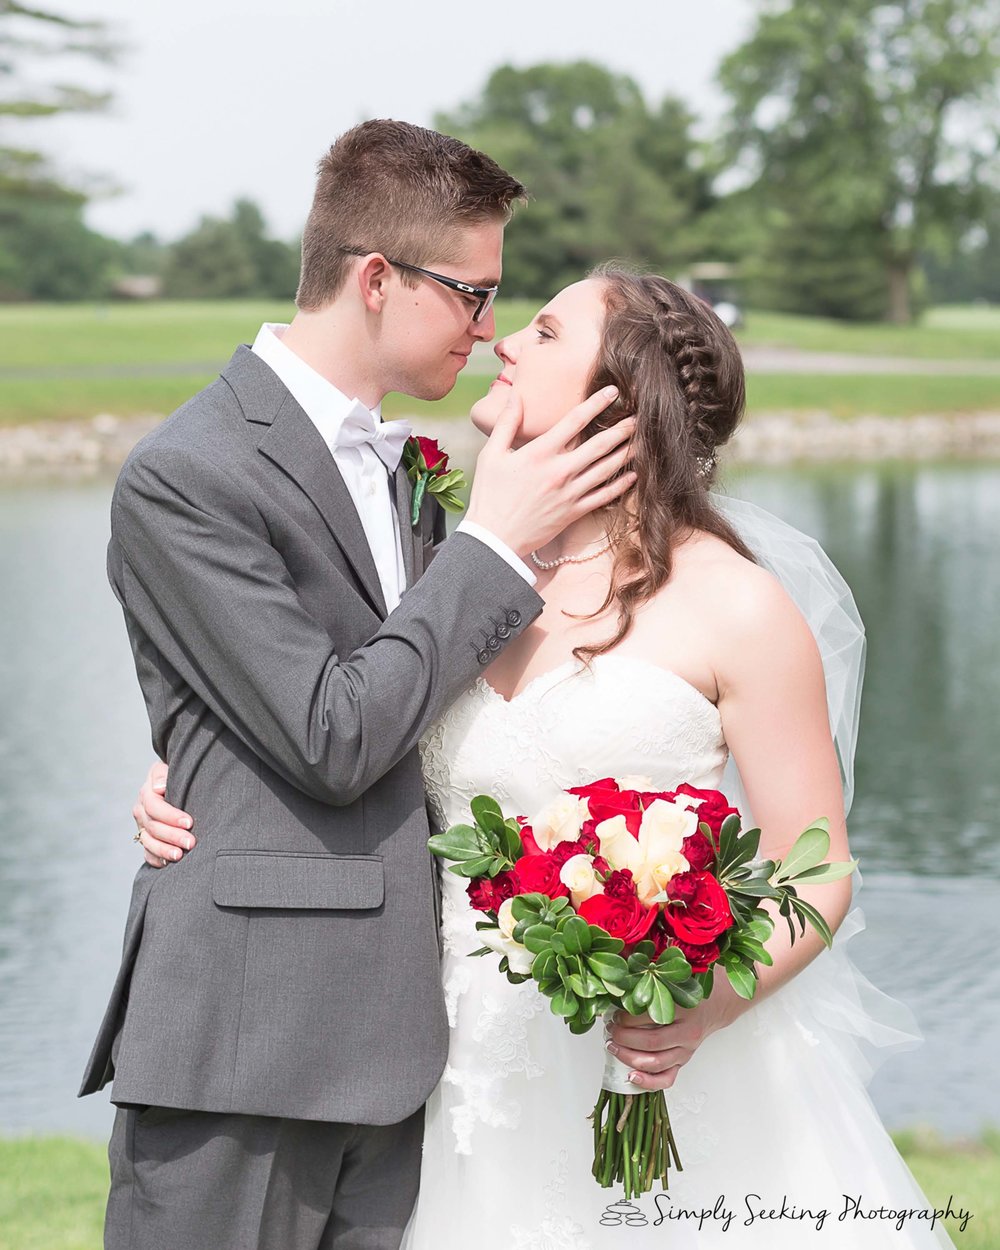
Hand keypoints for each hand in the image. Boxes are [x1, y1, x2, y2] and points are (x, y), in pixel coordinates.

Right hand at [132, 761, 194, 867]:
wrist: (173, 787)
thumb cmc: (174, 776)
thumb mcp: (167, 768)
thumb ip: (162, 774)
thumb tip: (159, 787)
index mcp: (146, 794)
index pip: (154, 806)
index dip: (171, 815)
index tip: (189, 822)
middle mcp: (141, 812)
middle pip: (153, 827)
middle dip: (172, 836)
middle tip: (191, 843)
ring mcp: (142, 828)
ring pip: (148, 842)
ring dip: (164, 850)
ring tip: (180, 856)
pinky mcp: (147, 841)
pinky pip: (147, 854)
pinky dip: (156, 859)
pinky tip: (168, 864)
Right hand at [465, 389, 635, 557]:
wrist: (494, 539)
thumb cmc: (489, 496)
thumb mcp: (491, 455)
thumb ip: (506, 423)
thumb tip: (516, 395)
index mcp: (539, 453)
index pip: (574, 421)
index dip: (596, 403)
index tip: (613, 392)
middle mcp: (559, 471)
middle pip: (600, 444)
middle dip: (622, 428)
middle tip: (639, 415)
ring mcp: (569, 493)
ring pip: (607, 469)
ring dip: (627, 452)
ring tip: (643, 440)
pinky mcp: (573, 512)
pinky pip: (604, 497)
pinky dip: (620, 485)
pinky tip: (633, 475)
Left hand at [605, 993, 740, 1090]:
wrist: (714, 1005)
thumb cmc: (689, 991)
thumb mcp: (673, 980)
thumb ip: (650, 980)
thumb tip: (620, 976)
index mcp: (685, 1009)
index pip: (650, 1016)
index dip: (627, 1017)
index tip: (614, 1014)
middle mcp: (687, 1032)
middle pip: (651, 1042)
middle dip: (624, 1038)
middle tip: (610, 1030)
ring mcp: (686, 1050)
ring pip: (655, 1063)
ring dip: (629, 1057)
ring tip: (613, 1047)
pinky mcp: (683, 1062)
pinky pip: (666, 1079)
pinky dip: (647, 1081)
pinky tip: (631, 1076)